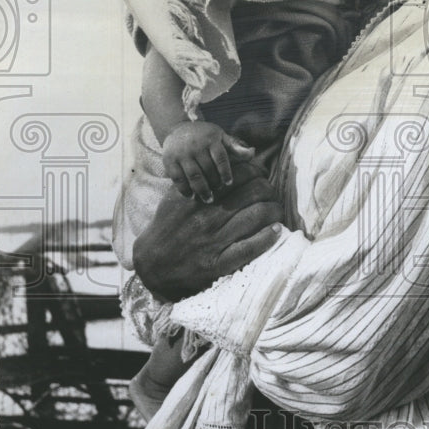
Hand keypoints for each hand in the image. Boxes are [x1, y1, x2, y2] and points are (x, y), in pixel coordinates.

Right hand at [132, 163, 283, 299]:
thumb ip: (201, 181)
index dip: (257, 173)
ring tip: (276, 211)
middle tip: (270, 195)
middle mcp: (208, 216)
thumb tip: (230, 164)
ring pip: (257, 216)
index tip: (260, 178)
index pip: (240, 174)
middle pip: (255, 192)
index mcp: (200, 196)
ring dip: (274, 211)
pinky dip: (268, 237)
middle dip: (269, 191)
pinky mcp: (218, 263)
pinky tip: (276, 231)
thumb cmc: (169, 226)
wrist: (152, 263)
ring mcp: (214, 240)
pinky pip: (249, 247)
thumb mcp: (178, 197)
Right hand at [162, 121, 253, 201]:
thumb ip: (235, 147)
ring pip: (193, 175)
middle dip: (214, 183)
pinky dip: (184, 189)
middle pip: (207, 169)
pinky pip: (178, 178)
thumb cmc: (204, 136)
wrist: (176, 128)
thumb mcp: (220, 137)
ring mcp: (182, 153)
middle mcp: (196, 146)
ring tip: (208, 198)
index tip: (228, 183)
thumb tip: (253, 153)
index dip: (226, 172)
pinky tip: (191, 195)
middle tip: (217, 192)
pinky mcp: (169, 160)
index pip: (221, 158)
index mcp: (211, 139)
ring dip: (201, 190)